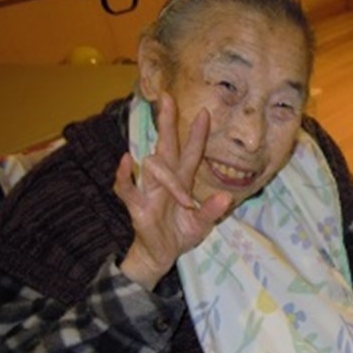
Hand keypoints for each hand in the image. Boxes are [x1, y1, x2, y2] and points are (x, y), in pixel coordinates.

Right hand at [115, 92, 232, 289]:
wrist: (161, 256)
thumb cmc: (180, 234)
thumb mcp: (202, 225)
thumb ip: (213, 212)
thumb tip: (226, 198)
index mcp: (183, 181)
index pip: (191, 152)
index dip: (197, 134)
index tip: (205, 112)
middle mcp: (165, 180)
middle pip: (166, 145)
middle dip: (167, 122)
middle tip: (167, 97)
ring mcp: (149, 190)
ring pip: (153, 167)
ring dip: (170, 181)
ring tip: (184, 202)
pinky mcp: (137, 205)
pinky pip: (126, 187)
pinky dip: (125, 175)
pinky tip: (127, 160)